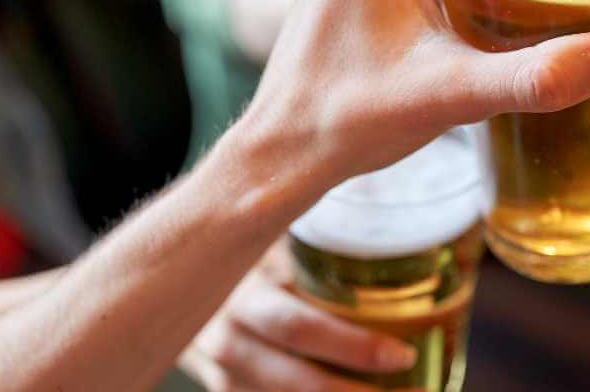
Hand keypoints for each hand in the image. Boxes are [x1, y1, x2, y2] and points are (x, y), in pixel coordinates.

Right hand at [180, 242, 415, 391]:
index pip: (300, 328)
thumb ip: (323, 243)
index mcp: (246, 294)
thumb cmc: (250, 253)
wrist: (173, 278)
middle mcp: (226, 339)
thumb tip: (406, 215)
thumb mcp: (277, 241)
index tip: (404, 356)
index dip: (353, 347)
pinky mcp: (223, 391)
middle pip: (296, 380)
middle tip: (415, 390)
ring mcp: (220, 373)